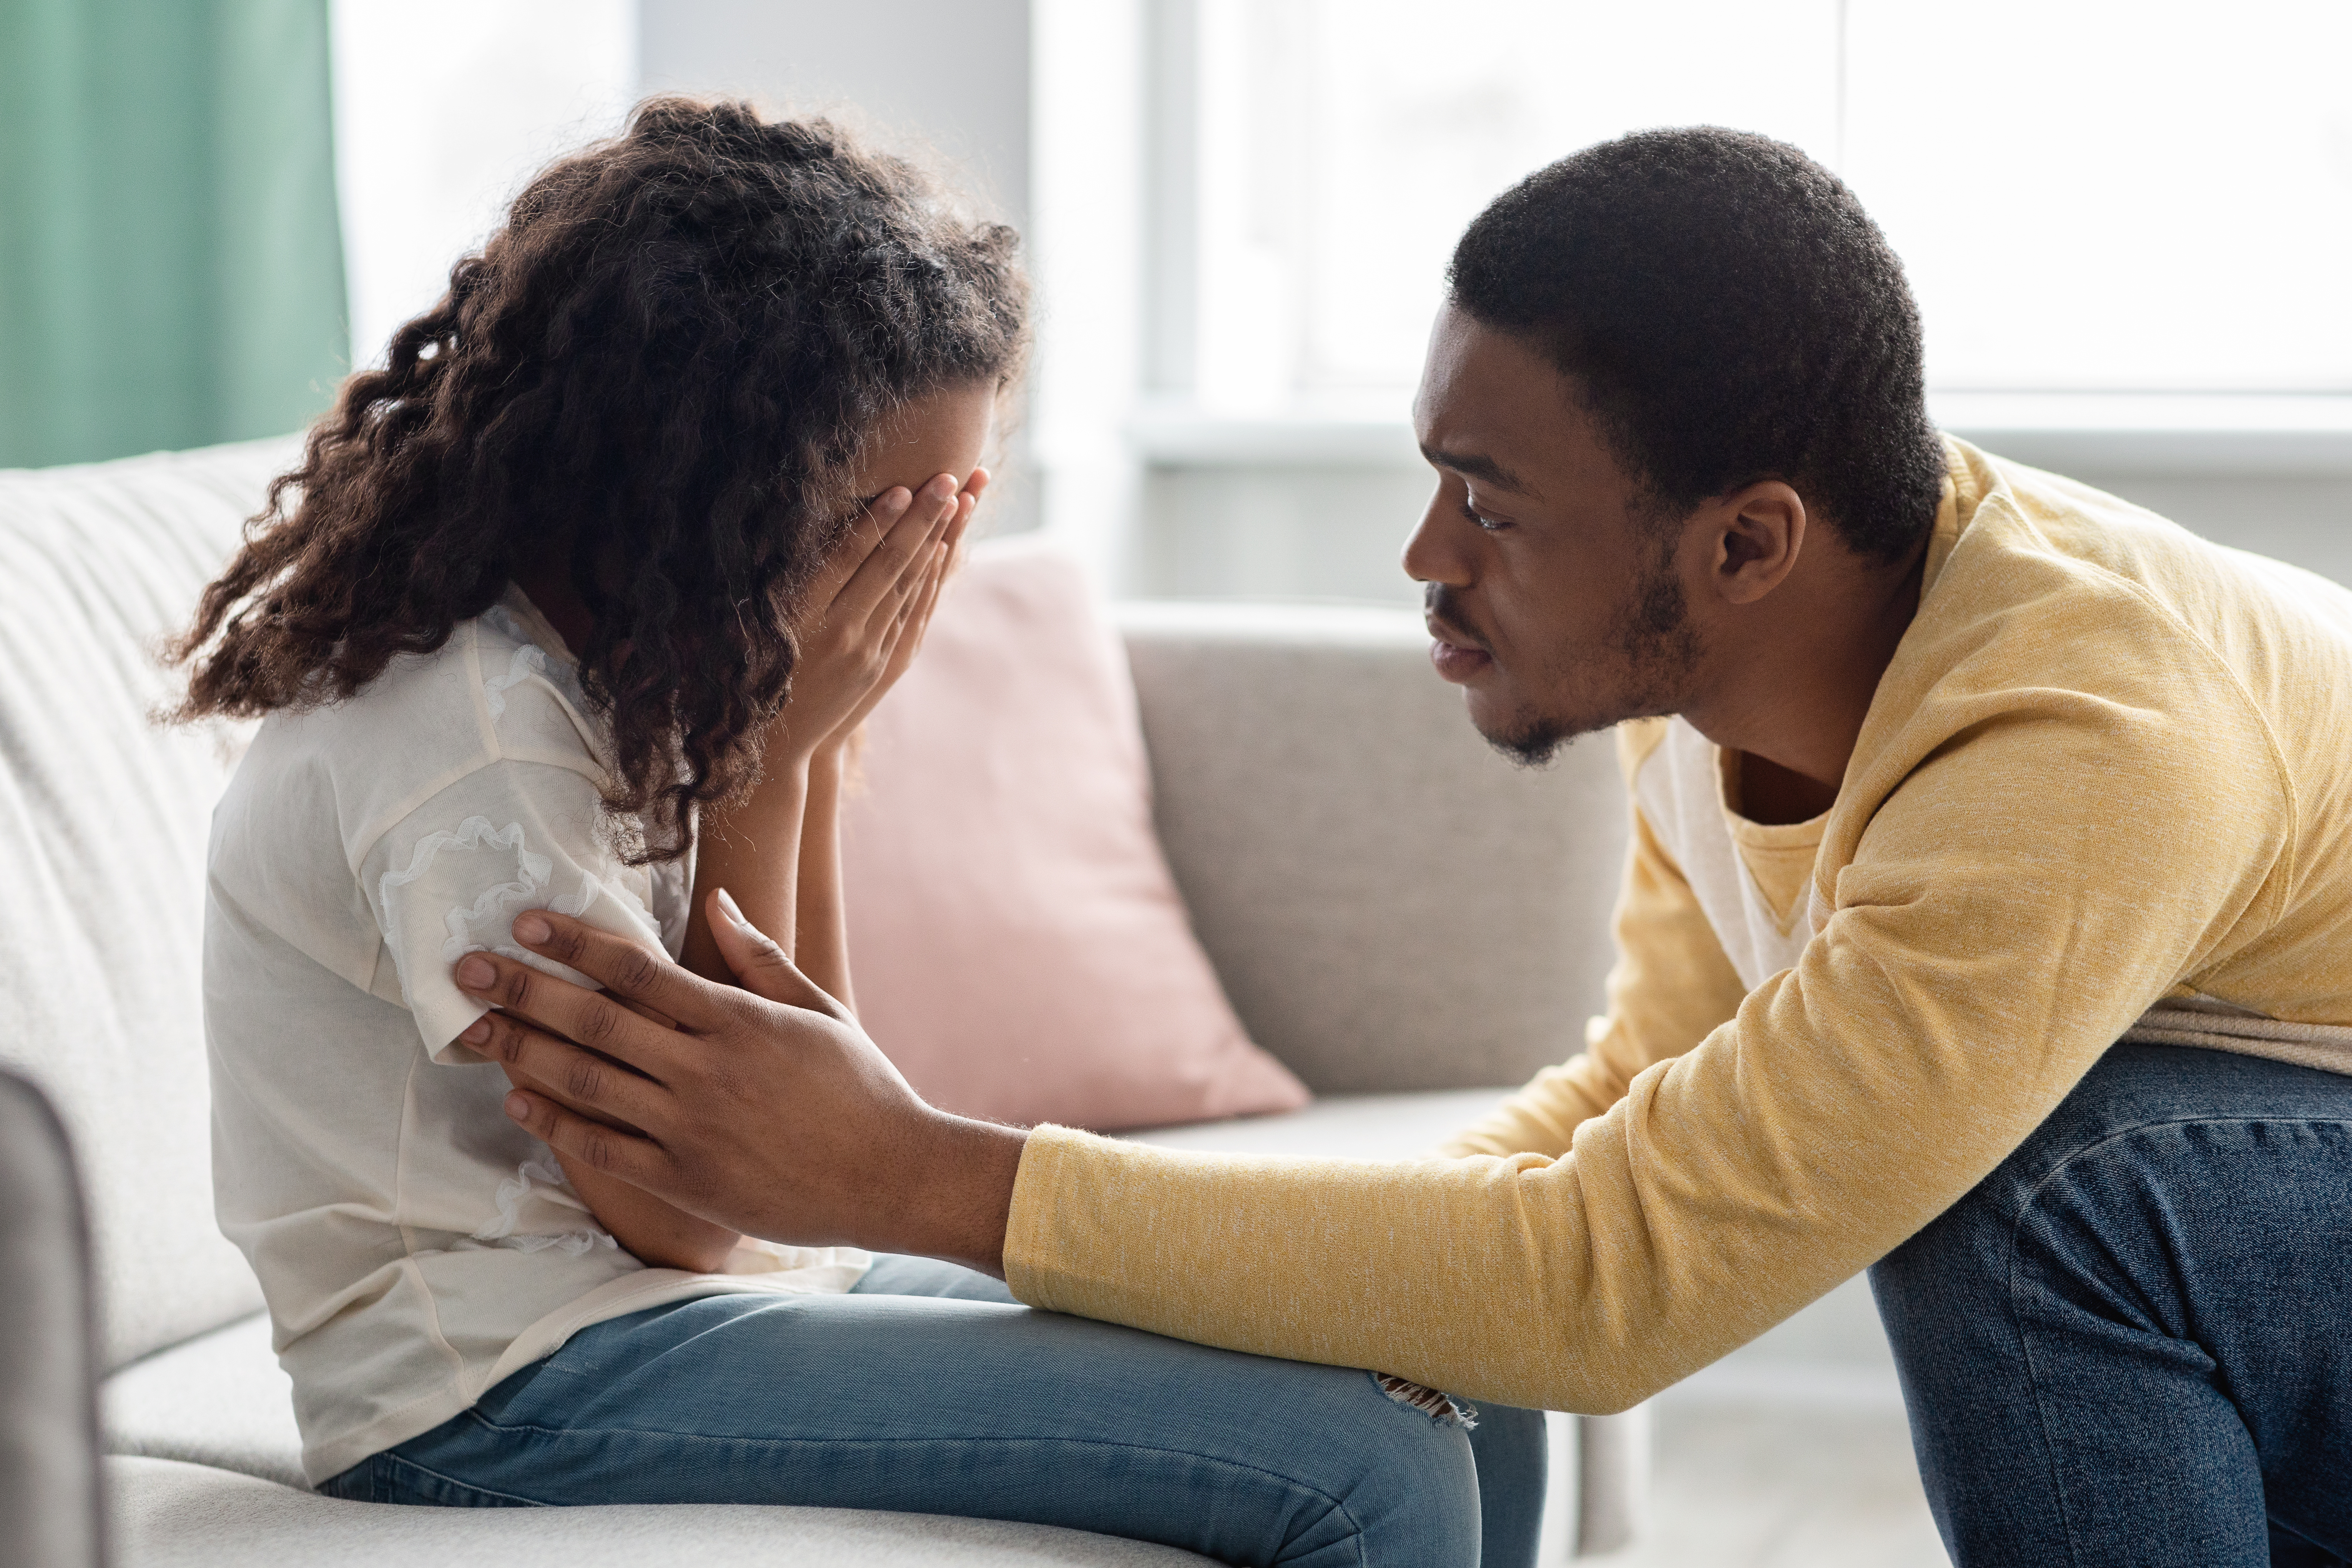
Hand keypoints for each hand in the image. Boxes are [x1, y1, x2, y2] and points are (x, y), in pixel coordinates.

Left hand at [450, 894, 1025, 1272]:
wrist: (892, 1178)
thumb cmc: (861, 1089)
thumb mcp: (821, 1010)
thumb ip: (761, 959)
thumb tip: (718, 901)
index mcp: (739, 1022)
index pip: (639, 972)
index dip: (577, 944)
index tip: (526, 921)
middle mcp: (706, 1072)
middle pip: (595, 1022)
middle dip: (524, 990)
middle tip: (463, 967)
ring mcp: (692, 1129)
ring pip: (587, 1083)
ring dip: (522, 1052)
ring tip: (472, 1028)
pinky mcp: (686, 1180)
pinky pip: (605, 1148)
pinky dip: (555, 1124)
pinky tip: (518, 1100)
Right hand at [774, 472, 974, 761]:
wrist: (780, 743)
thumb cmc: (754, 675)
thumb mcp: (755, 628)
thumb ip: (778, 584)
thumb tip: (782, 530)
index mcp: (805, 618)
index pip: (848, 559)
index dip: (877, 522)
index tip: (901, 489)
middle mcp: (843, 632)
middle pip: (890, 565)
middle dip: (921, 518)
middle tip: (945, 477)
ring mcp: (869, 650)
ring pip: (908, 585)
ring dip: (935, 538)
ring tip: (955, 499)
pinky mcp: (884, 662)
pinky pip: (914, 610)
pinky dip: (929, 577)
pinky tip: (943, 548)